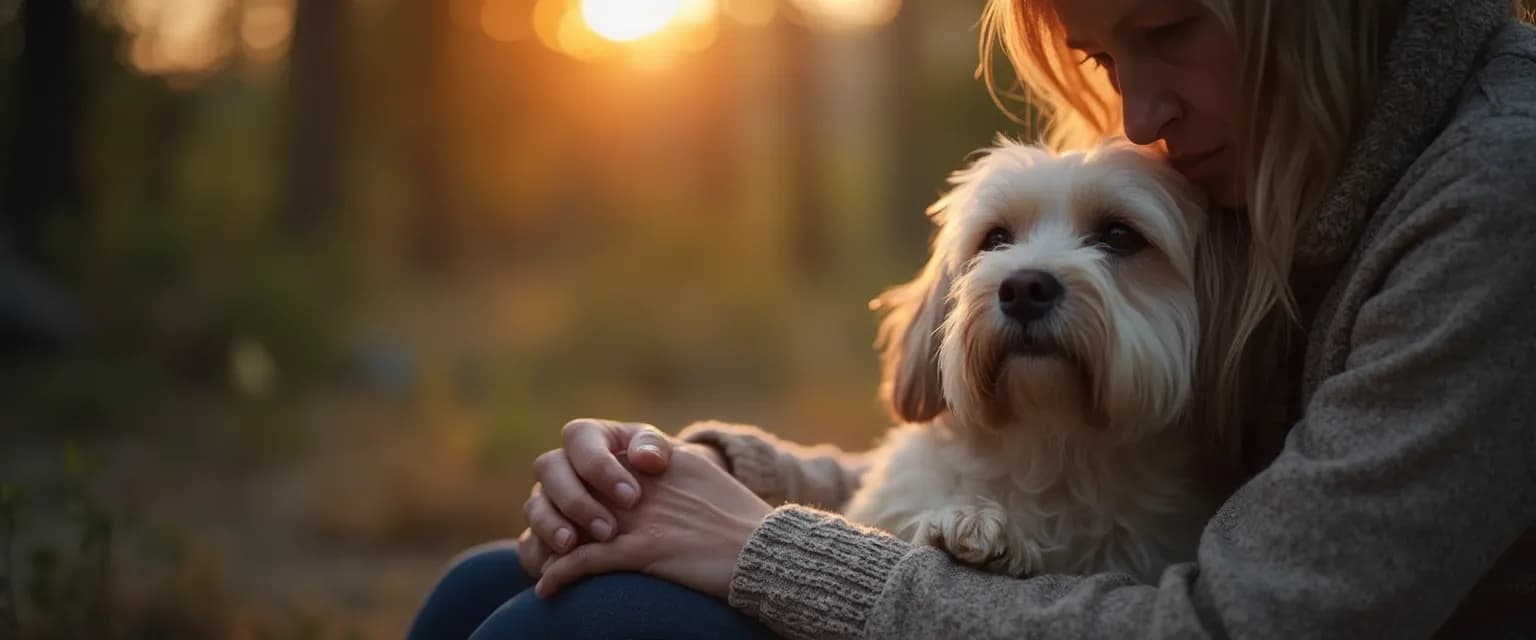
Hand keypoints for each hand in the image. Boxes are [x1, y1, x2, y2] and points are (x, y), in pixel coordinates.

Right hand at [517, 418, 725, 577]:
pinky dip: (540, 555)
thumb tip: (647, 459)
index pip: (578, 437)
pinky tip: (558, 567)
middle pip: (548, 468)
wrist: (656, 506)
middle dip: (575, 501)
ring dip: (552, 527)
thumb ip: (654, 448)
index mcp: (588, 438)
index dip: (599, 466)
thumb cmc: (657, 475)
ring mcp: (546, 500)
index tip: (631, 498)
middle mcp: (561, 466)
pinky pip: (527, 544)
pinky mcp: (540, 535)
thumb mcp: (661, 455)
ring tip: (573, 547)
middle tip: (607, 530)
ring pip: (534, 507)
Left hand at [534, 446, 771, 598]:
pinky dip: (559, 574)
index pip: (594, 453)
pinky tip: (546, 588)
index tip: (571, 501)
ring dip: (549, 541)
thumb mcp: (701, 476)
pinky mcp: (643, 550)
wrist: (767, 553)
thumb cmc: (741, 522)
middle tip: (554, 531)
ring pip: (570, 521)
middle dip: (554, 503)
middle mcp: (642, 480)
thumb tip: (638, 471)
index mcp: (656, 458)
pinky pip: (583, 561)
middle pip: (571, 479)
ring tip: (542, 560)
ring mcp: (641, 515)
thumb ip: (665, 466)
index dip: (574, 475)